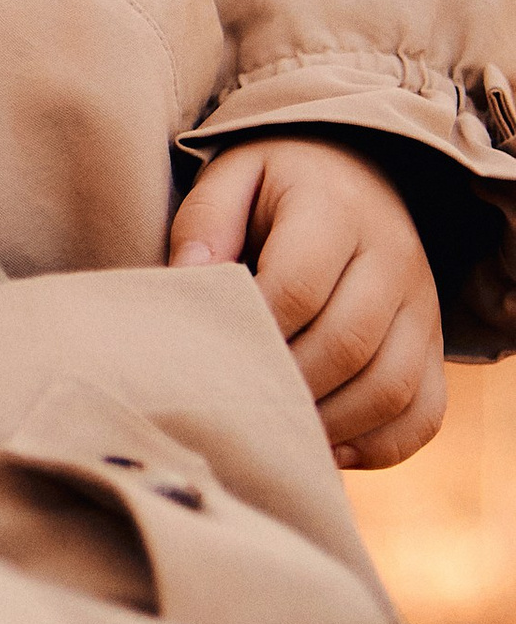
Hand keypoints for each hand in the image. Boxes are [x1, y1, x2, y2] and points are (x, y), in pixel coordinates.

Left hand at [171, 139, 446, 467]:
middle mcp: (393, 258)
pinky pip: (425, 411)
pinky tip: (328, 448)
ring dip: (329, 423)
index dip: (253, 332)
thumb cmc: (278, 186)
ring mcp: (422, 306)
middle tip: (234, 404)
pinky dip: (381, 445)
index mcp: (336, 210)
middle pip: (346, 345)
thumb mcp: (234, 175)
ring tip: (275, 431)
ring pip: (391, 387)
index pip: (297, 287)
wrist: (357, 175)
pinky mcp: (433, 344)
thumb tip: (190, 279)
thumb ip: (205, 221)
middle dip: (286, 385)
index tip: (212, 355)